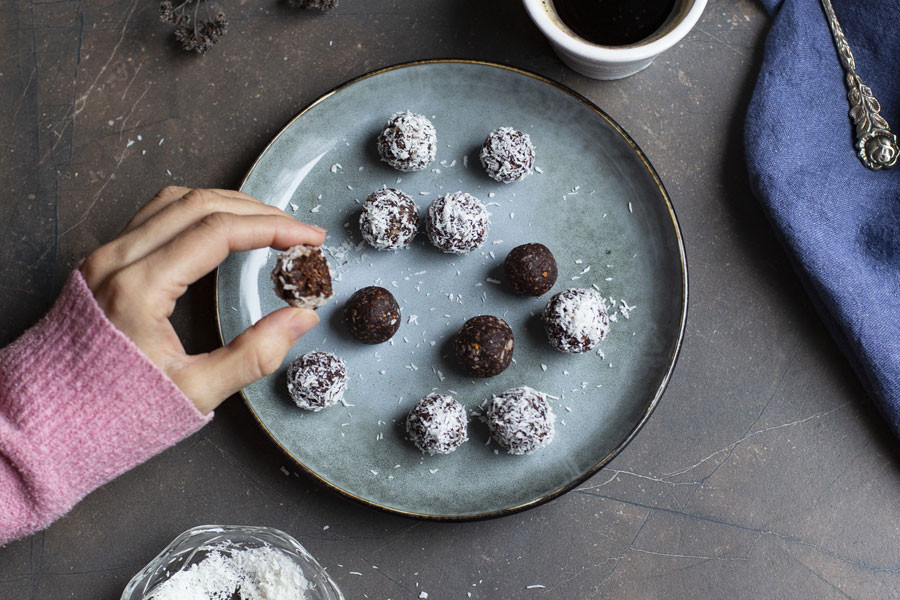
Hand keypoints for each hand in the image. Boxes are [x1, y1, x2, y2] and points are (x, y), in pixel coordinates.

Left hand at [80, 187, 325, 414]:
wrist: (44, 426)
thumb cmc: (111, 415)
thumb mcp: (194, 393)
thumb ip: (254, 355)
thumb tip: (302, 319)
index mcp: (139, 289)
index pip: (218, 232)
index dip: (273, 228)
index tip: (308, 237)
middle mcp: (117, 262)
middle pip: (199, 205)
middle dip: (257, 211)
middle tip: (296, 231)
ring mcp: (105, 258)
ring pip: (174, 201)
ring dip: (227, 204)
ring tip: (266, 224)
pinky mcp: (102, 263)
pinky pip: (154, 216)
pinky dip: (196, 212)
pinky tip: (220, 228)